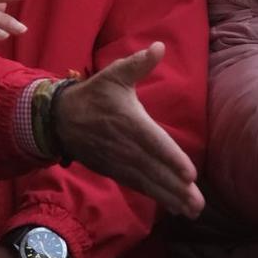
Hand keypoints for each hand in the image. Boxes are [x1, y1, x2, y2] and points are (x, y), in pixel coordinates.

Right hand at [53, 41, 204, 216]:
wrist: (59, 119)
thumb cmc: (93, 95)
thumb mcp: (114, 75)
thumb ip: (138, 64)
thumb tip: (159, 46)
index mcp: (130, 122)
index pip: (154, 143)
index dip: (172, 159)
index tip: (190, 175)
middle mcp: (126, 147)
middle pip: (155, 170)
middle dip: (176, 188)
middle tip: (198, 204)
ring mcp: (120, 162)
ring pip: (148, 182)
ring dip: (170, 198)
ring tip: (192, 211)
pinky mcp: (115, 170)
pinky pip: (138, 186)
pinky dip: (156, 197)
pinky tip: (174, 206)